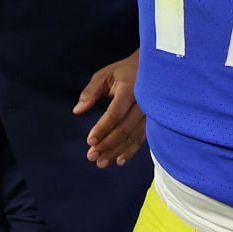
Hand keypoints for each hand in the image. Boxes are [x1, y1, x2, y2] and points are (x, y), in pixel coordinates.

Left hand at [74, 50, 145, 166]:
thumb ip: (91, 91)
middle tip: (91, 156)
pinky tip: (119, 160)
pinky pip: (142, 138)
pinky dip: (131, 151)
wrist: (155, 68)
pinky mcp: (154, 121)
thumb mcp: (106, 74)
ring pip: (133, 137)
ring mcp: (150, 114)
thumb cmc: (125, 71)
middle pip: (124, 129)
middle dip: (107, 145)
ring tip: (101, 163)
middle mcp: (143, 104)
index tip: (89, 141)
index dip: (102, 128)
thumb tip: (77, 110)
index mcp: (130, 90)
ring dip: (117, 151)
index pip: (115, 114)